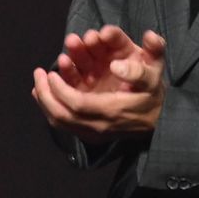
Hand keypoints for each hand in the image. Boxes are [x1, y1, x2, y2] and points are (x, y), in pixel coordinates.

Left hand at [32, 25, 166, 142]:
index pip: (76, 105)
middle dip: (46, 95)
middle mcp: (99, 125)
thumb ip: (138, 69)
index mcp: (111, 110)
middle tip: (38, 74)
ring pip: (60, 123)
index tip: (51, 72)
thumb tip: (117, 64)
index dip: (60, 89)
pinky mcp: (91, 133)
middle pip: (62, 116)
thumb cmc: (153, 96)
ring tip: (37, 84)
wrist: (161, 122)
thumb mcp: (153, 78)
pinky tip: (44, 95)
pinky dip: (51, 110)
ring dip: (45, 103)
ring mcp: (93, 132)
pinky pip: (65, 125)